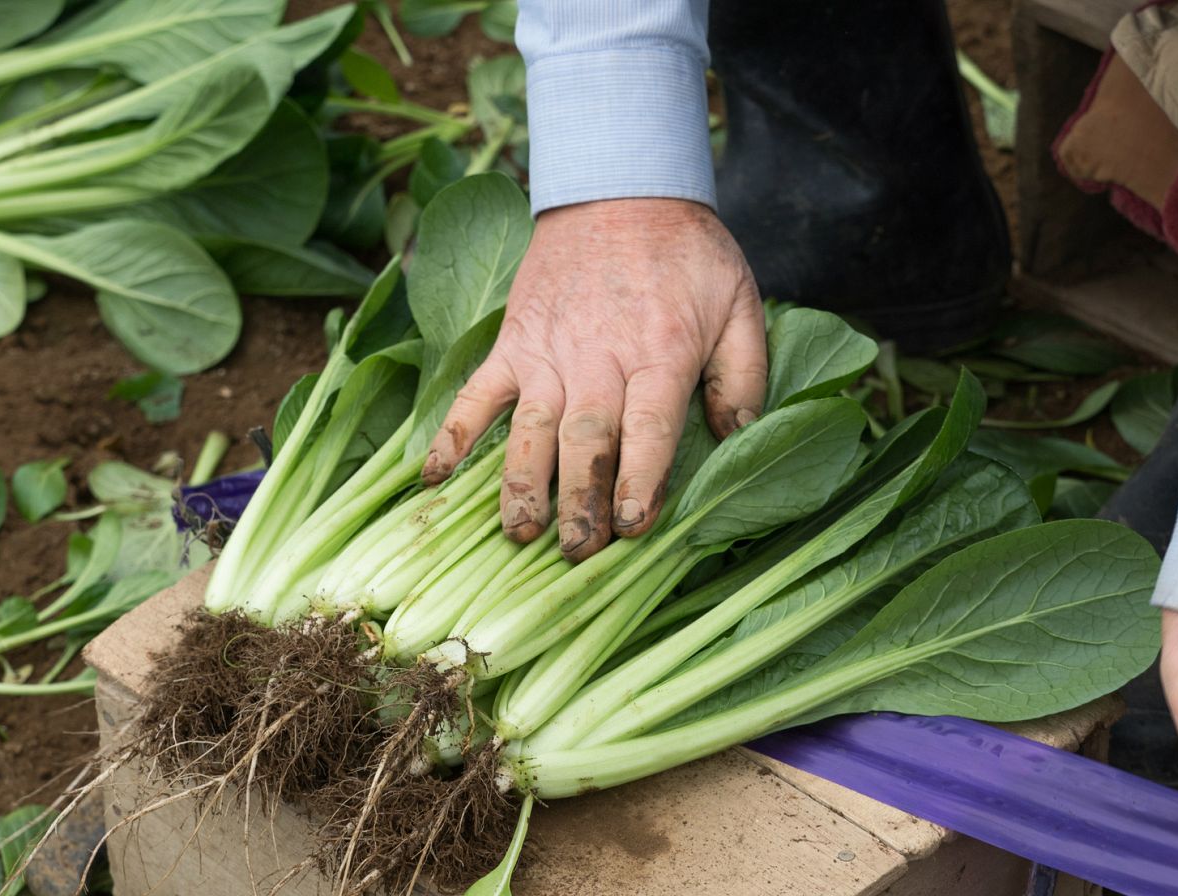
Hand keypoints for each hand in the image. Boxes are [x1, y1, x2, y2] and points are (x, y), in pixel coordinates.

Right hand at [421, 198, 766, 561]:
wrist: (619, 185)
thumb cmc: (687, 252)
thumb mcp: (740, 302)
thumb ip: (743, 374)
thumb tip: (736, 437)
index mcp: (661, 351)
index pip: (649, 429)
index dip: (641, 480)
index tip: (633, 527)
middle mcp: (600, 357)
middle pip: (587, 440)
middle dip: (581, 500)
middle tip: (577, 550)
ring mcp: (548, 351)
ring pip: (532, 428)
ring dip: (522, 484)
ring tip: (520, 533)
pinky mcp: (512, 342)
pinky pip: (476, 394)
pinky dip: (453, 434)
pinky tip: (433, 477)